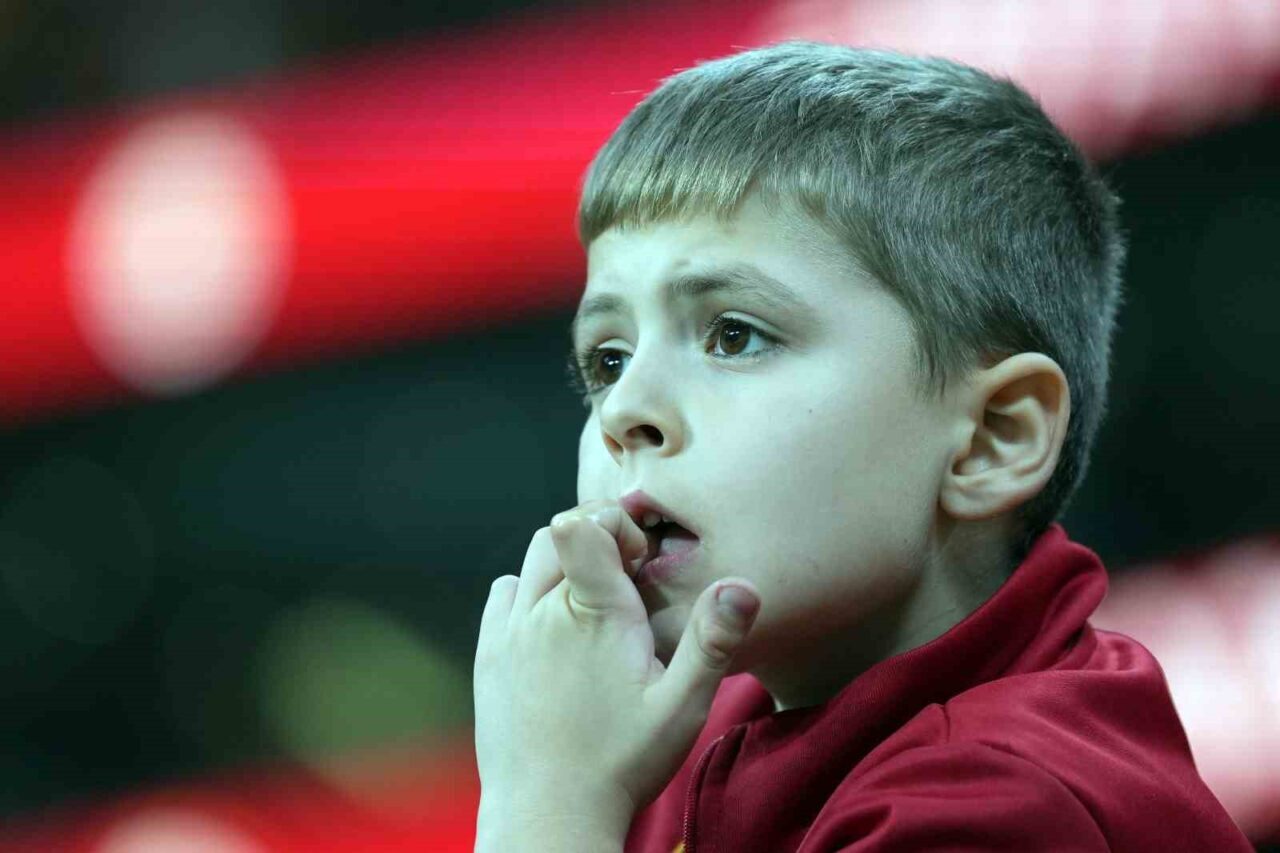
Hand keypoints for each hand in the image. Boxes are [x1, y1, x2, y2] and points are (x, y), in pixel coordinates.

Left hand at [472, 498, 761, 834]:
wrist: (548, 814)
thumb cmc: (621, 762)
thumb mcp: (682, 705)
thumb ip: (713, 639)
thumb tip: (741, 584)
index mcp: (595, 611)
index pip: (584, 523)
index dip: (613, 525)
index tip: (638, 561)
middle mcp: (544, 611)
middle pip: (558, 535)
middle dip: (594, 540)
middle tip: (625, 585)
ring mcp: (510, 632)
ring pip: (530, 562)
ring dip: (561, 566)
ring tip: (592, 609)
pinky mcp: (489, 657)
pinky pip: (502, 595)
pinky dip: (526, 594)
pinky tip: (552, 627)